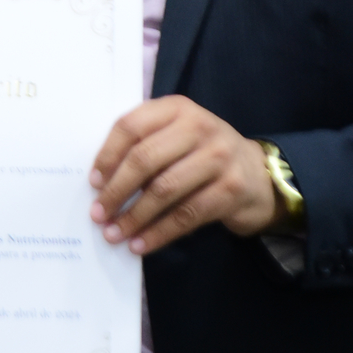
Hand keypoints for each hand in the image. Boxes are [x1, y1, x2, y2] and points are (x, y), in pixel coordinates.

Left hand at [88, 96, 280, 254]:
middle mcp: (199, 126)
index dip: (107, 156)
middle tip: (98, 214)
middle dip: (116, 191)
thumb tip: (100, 182)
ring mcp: (218, 157)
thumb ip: (145, 144)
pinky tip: (140, 244)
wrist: (259, 174)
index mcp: (177, 108)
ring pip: (164, 190)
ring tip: (113, 234)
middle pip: (145, 159)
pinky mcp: (231, 189)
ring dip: (134, 217)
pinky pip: (186, 216)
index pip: (131, 126)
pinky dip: (158, 233)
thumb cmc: (202, 154)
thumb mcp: (177, 136)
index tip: (93, 183)